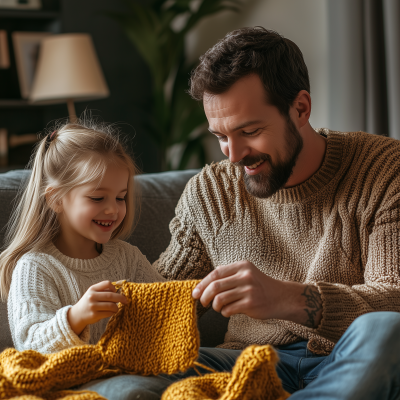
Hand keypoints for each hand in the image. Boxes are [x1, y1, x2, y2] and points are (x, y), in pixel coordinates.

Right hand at [68, 280, 127, 335]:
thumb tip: (119, 290)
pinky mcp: (94, 315)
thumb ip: (103, 290)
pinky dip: (112, 313)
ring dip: (116, 307)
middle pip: (111, 295)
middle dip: (121, 298)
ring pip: (111, 305)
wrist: (77, 314)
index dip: (114, 287)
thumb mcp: (93, 293)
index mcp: (92, 289)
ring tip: (116, 308)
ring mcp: (93, 306)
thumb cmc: (89, 302)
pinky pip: (109, 313)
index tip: (116, 291)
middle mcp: (92, 296)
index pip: (107, 283)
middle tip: (126, 301)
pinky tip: (110, 312)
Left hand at [192, 260, 321, 326]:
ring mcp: (249, 290)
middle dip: (204, 296)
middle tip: (202, 302)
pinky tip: (229, 311)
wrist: (281, 297)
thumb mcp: (245, 274)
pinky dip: (224, 312)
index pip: (216, 273)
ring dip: (215, 306)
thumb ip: (228, 276)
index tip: (195, 293)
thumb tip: (202, 285)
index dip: (203, 284)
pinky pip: (228, 309)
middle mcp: (245, 276)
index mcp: (242, 266)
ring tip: (219, 308)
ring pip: (220, 299)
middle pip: (215, 286)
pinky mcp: (251, 304)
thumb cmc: (258, 287)